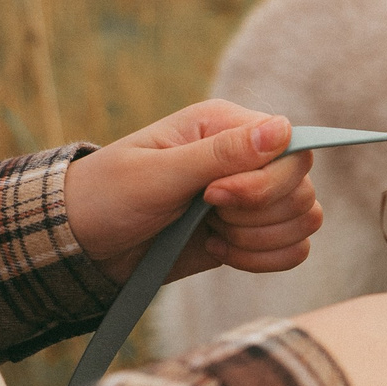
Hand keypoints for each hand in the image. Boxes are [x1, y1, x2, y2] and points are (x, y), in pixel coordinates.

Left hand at [64, 99, 323, 285]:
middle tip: (206, 215)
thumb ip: (221, 154)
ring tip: (213, 235)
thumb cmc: (108, 195)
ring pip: (304, 218)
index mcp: (227, 126)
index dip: (265, 181)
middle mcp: (248, 158)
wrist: (82, 244)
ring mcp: (252, 197)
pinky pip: (294, 248)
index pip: (292, 149)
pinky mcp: (251, 232)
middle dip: (257, 214)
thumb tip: (284, 128)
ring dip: (260, 238)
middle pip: (302, 187)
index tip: (214, 197)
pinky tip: (220, 251)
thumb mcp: (157, 174)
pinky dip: (264, 258)